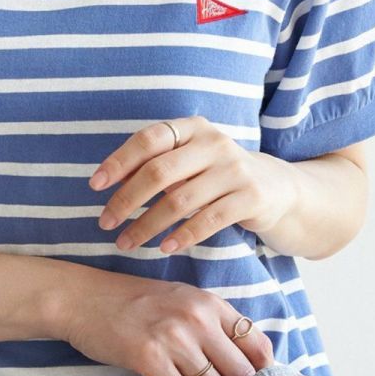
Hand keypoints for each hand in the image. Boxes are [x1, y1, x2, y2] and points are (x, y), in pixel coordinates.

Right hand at [57, 267, 277, 375]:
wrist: (84, 298)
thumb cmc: (136, 304)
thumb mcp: (183, 301)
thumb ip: (214, 326)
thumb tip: (249, 367)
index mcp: (210, 303)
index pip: (258, 346)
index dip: (258, 372)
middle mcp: (197, 317)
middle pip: (241, 375)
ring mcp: (173, 337)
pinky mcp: (148, 356)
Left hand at [90, 115, 296, 254]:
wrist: (279, 189)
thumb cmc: (219, 177)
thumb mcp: (191, 162)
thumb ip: (157, 166)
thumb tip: (109, 182)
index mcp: (194, 128)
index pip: (149, 139)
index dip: (119, 161)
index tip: (95, 186)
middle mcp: (215, 142)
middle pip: (159, 171)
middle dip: (126, 199)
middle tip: (105, 223)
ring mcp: (235, 169)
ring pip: (180, 199)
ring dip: (147, 225)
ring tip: (126, 242)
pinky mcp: (251, 197)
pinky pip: (209, 219)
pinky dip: (183, 236)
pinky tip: (165, 248)